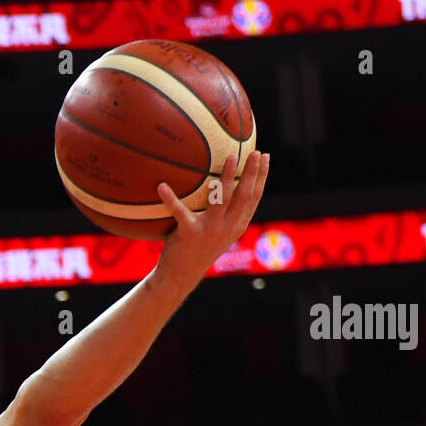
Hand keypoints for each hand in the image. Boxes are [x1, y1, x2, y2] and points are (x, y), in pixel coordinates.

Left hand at [154, 150, 268, 288]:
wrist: (180, 274)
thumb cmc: (197, 248)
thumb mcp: (218, 232)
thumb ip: (225, 213)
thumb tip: (225, 184)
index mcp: (236, 226)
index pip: (254, 198)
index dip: (261, 176)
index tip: (265, 156)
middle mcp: (227, 228)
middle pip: (244, 196)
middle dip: (252, 172)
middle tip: (255, 151)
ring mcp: (210, 230)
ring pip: (223, 199)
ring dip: (228, 177)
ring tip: (230, 157)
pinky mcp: (189, 233)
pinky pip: (179, 211)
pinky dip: (169, 198)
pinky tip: (161, 186)